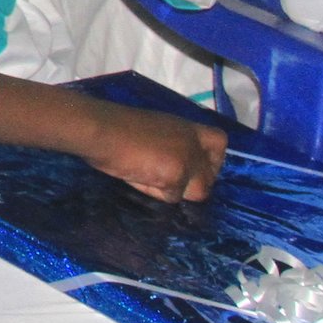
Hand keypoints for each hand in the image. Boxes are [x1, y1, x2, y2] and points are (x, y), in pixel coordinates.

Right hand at [78, 105, 226, 203]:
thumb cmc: (116, 125)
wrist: (102, 129)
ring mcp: (186, 160)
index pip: (219, 142)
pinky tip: (137, 178)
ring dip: (175, 191)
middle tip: (168, 182)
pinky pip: (172, 197)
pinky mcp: (175, 176)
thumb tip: (170, 162)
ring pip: (196, 192)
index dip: (213, 160)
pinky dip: (155, 192)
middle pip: (211, 176)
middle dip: (193, 185)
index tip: (195, 167)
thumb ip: (171, 142)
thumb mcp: (153, 127)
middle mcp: (192, 143)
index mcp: (186, 127)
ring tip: (149, 179)